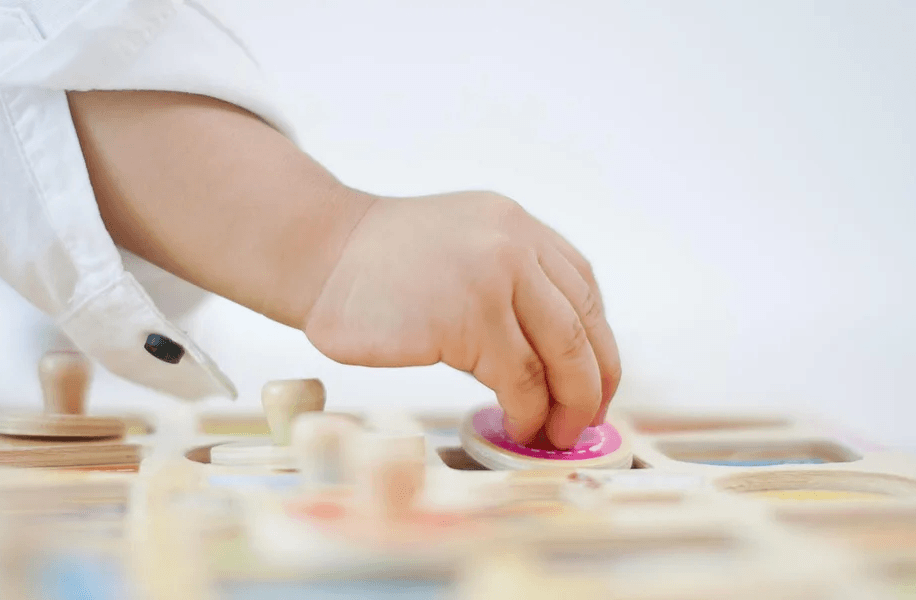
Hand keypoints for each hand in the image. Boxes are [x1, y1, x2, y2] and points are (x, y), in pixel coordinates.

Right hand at [304, 192, 620, 448]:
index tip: (593, 385)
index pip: (585, 291)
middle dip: (590, 386)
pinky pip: (519, 379)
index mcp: (518, 226)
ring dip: (563, 406)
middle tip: (582, 422)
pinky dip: (526, 412)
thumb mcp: (462, 247)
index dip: (597, 346)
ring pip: (559, 357)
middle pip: (583, 327)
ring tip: (549, 434)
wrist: (318, 253)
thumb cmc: (378, 265)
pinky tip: (516, 425)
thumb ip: (510, 282)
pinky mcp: (469, 318)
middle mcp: (516, 245)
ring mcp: (495, 278)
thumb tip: (554, 360)